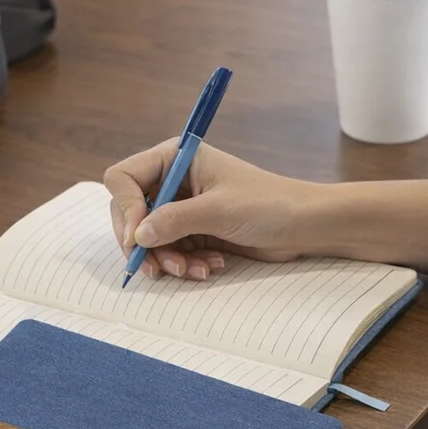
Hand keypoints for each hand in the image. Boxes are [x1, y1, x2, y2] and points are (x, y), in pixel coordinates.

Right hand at [104, 139, 316, 280]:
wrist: (305, 225)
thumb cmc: (268, 204)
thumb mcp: (218, 211)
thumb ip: (174, 220)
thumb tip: (137, 236)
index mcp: (175, 158)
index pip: (123, 178)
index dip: (126, 210)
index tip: (137, 239)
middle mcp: (174, 180)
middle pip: (131, 213)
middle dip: (144, 244)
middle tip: (156, 269)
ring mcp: (183, 207)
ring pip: (150, 238)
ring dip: (167, 259)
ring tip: (193, 271)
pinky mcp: (195, 230)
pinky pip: (171, 251)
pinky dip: (184, 263)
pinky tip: (210, 266)